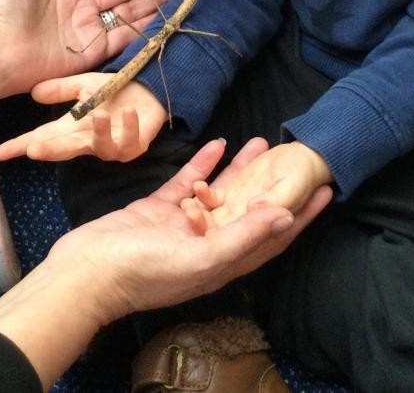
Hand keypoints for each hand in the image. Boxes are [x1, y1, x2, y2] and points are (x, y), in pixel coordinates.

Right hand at [0, 75, 168, 161]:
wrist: (148, 90)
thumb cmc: (114, 91)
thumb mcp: (84, 85)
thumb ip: (60, 89)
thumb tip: (33, 93)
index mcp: (73, 128)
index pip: (43, 137)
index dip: (22, 145)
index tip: (1, 152)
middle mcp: (90, 141)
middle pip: (66, 149)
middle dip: (50, 151)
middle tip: (33, 150)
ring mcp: (112, 147)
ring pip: (101, 147)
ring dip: (99, 133)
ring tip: (96, 116)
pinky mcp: (135, 146)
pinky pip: (131, 142)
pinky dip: (130, 127)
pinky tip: (128, 112)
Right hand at [0, 137, 331, 388]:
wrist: (86, 272)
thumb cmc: (143, 272)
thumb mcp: (200, 259)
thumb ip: (243, 237)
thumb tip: (285, 217)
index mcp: (224, 262)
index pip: (273, 237)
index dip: (301, 216)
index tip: (326, 191)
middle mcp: (208, 244)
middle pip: (250, 210)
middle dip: (273, 184)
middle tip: (295, 156)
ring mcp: (181, 225)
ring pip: (220, 192)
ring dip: (241, 169)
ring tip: (259, 140)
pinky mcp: (157, 209)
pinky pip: (187, 182)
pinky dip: (202, 164)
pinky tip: (217, 142)